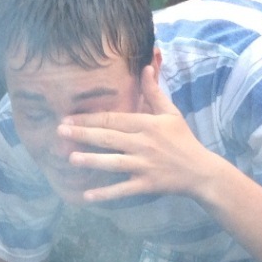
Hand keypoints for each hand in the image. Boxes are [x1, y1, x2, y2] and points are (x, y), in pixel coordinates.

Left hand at [56, 65, 222, 202]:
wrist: (201, 171)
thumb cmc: (183, 140)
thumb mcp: (171, 113)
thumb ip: (154, 92)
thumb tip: (145, 66)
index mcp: (147, 124)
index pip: (113, 119)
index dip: (89, 118)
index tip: (68, 118)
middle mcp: (143, 143)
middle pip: (108, 138)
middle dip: (83, 134)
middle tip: (60, 132)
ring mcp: (144, 165)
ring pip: (113, 162)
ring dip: (91, 160)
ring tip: (70, 158)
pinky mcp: (146, 185)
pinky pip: (122, 189)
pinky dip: (105, 193)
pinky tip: (87, 195)